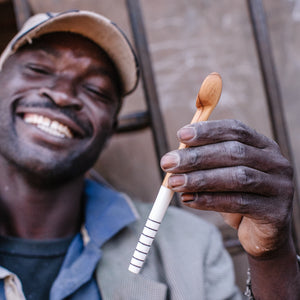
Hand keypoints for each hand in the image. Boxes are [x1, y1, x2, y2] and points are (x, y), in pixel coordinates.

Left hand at [161, 119, 293, 256]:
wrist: (262, 233)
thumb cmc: (237, 196)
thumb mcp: (223, 174)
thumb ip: (205, 163)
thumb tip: (174, 157)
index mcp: (263, 146)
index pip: (236, 130)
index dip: (208, 131)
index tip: (181, 135)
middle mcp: (275, 162)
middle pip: (234, 152)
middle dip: (196, 157)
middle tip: (168, 163)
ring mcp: (280, 187)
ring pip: (236, 177)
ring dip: (200, 179)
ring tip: (173, 183)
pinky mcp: (275, 212)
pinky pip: (238, 203)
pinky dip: (209, 200)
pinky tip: (188, 200)